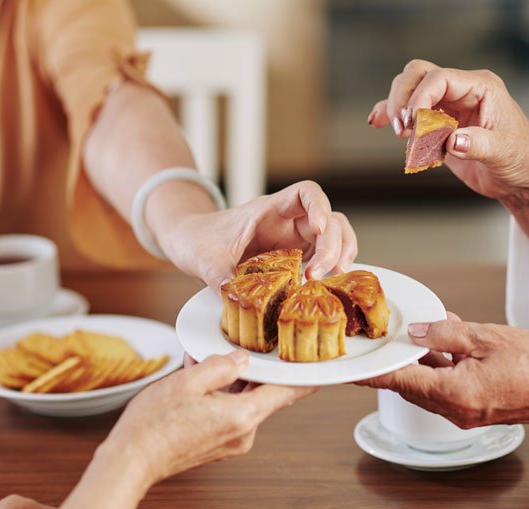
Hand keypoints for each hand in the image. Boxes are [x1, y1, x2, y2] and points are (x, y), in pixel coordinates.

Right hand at [106, 349, 317, 486]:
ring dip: (228, 382)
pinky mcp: (218, 446)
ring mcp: (232, 442)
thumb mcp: (188, 381)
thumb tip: (241, 359)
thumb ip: (221, 366)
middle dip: (248, 370)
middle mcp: (244, 433)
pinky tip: (196, 382)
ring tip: (200, 365)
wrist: (131, 461)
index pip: (287, 393)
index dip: (305, 377)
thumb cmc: (155, 424)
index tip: (321, 366)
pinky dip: (219, 396)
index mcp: (243, 416)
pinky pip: (228, 413)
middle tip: (235, 348)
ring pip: (241, 401)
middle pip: (261, 394)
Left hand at [160, 181, 356, 290]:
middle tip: (316, 274)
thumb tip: (233, 295)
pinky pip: (322, 258)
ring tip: (333, 278)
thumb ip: (219, 276)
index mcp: (268, 210)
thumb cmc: (197, 239)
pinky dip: (331, 269)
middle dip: (332, 245)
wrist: (189, 243)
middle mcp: (287, 222)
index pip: (306, 193)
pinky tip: (326, 285)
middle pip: (329, 220)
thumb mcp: (204, 259)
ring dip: (340, 255)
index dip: (320, 207)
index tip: (319, 228)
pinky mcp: (294, 259)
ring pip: (333, 237)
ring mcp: (293, 240)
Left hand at [357, 318, 528, 427]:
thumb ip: (444, 335)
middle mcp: (453, 409)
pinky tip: (445, 342)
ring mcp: (464, 412)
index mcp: (451, 393)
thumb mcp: (485, 338)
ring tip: (418, 333)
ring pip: (427, 385)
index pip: (397, 380)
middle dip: (394, 362)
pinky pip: (446, 387)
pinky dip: (439, 367)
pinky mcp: (475, 408)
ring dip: (419, 361)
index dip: (370, 372)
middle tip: (377, 342)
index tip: (347, 368)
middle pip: (409, 384)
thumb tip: (415, 333)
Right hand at [368, 60, 528, 254]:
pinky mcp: (439, 124)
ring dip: (397, 109)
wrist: (524, 179)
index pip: (439, 78)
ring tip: (401, 135)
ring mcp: (449, 106)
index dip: (420, 97)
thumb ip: (477, 144)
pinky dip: (391, 115)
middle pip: (418, 75)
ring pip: (410, 90)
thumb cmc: (522, 160)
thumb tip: (452, 141)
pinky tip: (375, 121)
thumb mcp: (503, 153)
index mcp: (481, 87)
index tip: (412, 124)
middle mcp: (462, 91)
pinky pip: (409, 112)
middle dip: (403, 99)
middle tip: (402, 129)